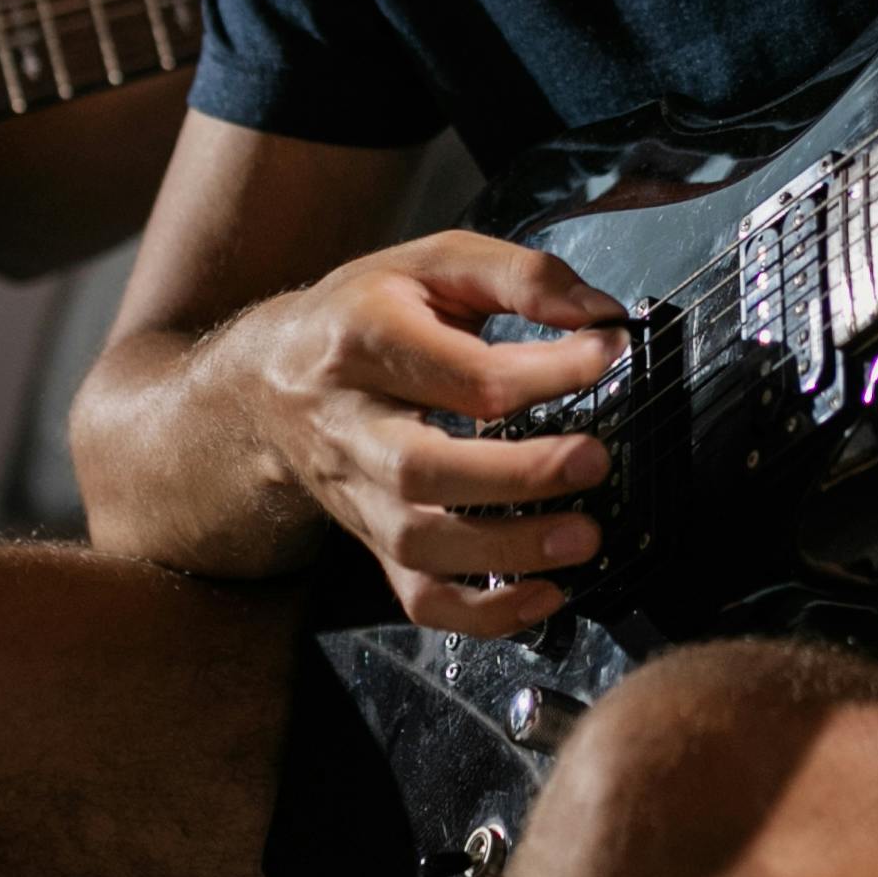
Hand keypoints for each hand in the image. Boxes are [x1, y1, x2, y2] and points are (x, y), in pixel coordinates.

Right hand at [216, 230, 623, 634]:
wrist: (269, 380)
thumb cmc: (364, 314)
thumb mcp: (434, 263)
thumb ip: (522, 276)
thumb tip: (600, 315)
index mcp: (366, 340)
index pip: (464, 372)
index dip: (548, 369)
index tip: (608, 354)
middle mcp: (351, 423)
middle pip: (422, 469)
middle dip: (517, 475)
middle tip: (594, 461)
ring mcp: (357, 492)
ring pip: (417, 542)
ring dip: (506, 551)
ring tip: (582, 537)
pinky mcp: (371, 540)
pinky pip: (418, 596)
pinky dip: (482, 613)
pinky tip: (543, 596)